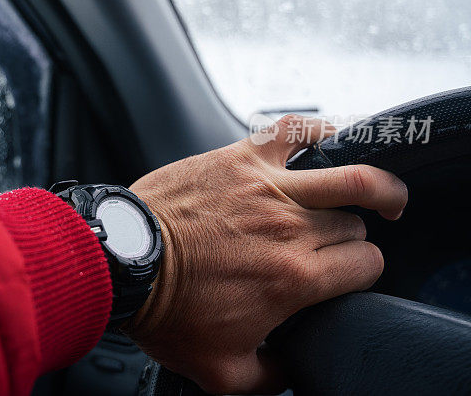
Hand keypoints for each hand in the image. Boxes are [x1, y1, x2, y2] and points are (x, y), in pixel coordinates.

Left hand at [125, 115, 407, 394]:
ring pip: (350, 176)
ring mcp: (267, 187)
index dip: (365, 270)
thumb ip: (269, 377)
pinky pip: (294, 130)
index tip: (349, 273)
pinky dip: (321, 130)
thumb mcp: (220, 370)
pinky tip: (330, 140)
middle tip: (340, 242)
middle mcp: (290, 227)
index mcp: (294, 277)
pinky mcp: (240, 158)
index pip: (365, 265)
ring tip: (381, 194)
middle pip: (356, 225)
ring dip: (376, 185)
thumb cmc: (164, 310)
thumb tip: (289, 369)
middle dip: (356, 236)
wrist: (122, 260)